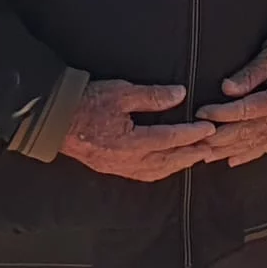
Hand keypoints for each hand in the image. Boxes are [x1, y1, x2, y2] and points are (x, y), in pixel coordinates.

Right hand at [58, 80, 215, 181]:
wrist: (55, 119)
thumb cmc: (88, 102)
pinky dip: (160, 171)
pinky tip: (168, 166)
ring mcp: (117, 167)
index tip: (209, 129)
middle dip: (190, 155)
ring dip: (177, 165)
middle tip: (211, 149)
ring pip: (155, 172)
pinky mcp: (111, 167)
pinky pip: (142, 175)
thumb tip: (180, 95)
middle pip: (166, 161)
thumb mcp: (122, 93)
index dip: (191, 134)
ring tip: (195, 158)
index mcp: (129, 143)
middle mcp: (125, 161)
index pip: (169, 140)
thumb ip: (152, 96)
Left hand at [194, 49, 266, 168]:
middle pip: (246, 131)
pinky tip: (231, 161)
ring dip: (226, 150)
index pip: (247, 109)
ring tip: (204, 153)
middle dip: (218, 137)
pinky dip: (246, 156)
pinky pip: (262, 148)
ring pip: (250, 143)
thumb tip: (227, 88)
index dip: (222, 113)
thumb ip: (250, 74)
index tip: (202, 112)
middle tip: (195, 138)